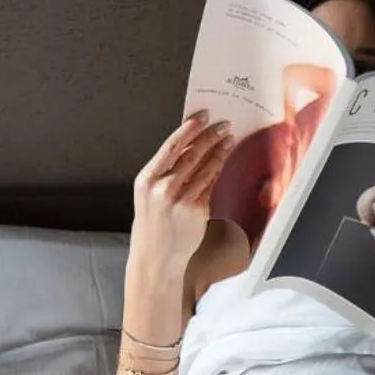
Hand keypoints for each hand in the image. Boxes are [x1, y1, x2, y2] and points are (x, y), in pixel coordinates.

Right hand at [129, 112, 232, 285]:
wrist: (155, 257)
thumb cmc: (152, 224)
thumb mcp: (149, 195)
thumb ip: (165, 172)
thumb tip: (188, 146)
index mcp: (146, 180)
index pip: (171, 146)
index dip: (189, 129)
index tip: (202, 116)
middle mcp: (162, 189)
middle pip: (191, 154)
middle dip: (209, 136)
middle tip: (222, 124)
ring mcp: (180, 201)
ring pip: (204, 168)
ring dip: (219, 151)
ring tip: (228, 139)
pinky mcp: (196, 211)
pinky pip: (210, 185)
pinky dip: (217, 170)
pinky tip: (223, 161)